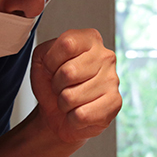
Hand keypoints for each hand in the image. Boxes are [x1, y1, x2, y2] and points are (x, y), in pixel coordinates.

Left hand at [30, 28, 120, 143]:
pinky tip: (79, 110)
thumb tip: (56, 62)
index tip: (51, 68)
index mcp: (90, 39)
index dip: (51, 61)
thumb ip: (45, 52)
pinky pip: (82, 115)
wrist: (57, 113)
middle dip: (56, 85)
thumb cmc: (51, 84)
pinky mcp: (114, 103)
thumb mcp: (41, 60)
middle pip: (69, 72)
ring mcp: (113, 79)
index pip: (67, 44)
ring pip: (72, 96)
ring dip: (63, 103)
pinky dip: (73, 118)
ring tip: (70, 99)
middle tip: (61, 86)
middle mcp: (105, 56)